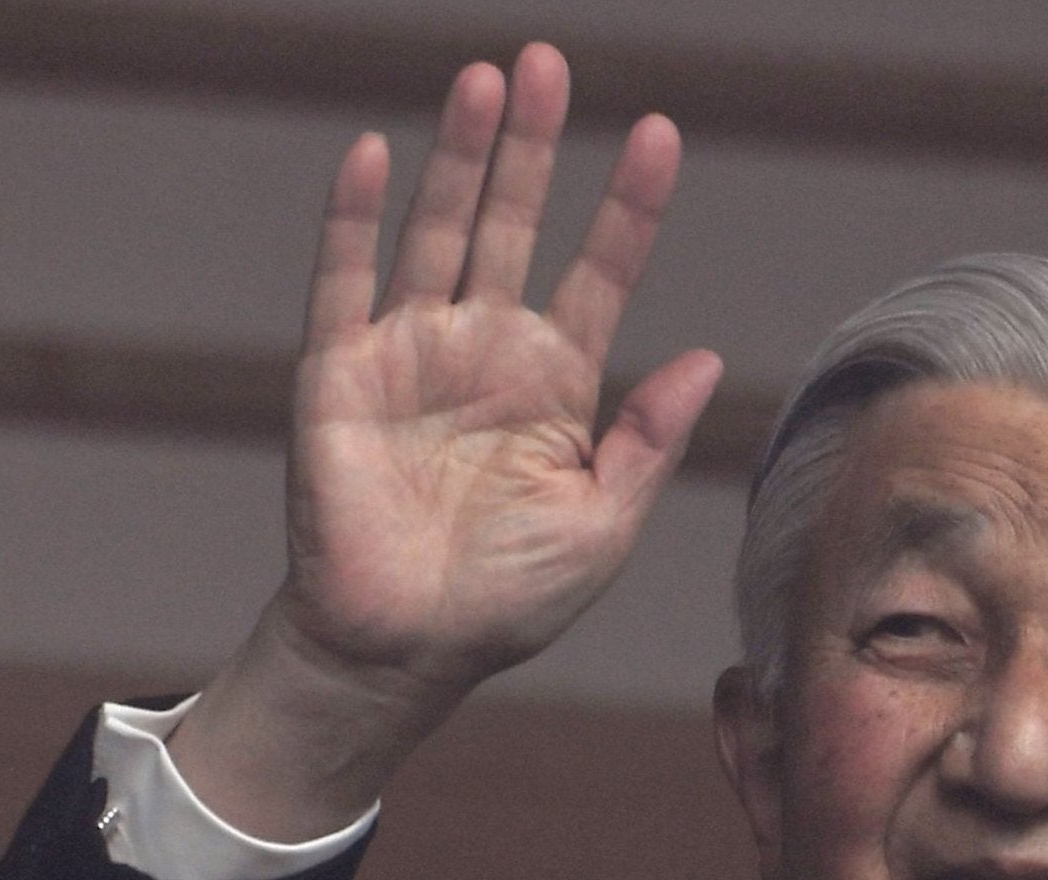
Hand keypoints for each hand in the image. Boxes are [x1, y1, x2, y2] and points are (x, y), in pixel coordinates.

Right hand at [283, 46, 719, 695]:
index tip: (658, 134)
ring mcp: (411, 354)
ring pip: (438, 234)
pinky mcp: (339, 373)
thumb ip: (648, 439)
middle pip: (513, 225)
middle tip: (548, 63)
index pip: (601, 274)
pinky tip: (379, 155)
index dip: (627, 207)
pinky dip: (357, 219)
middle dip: (531, 148)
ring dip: (459, 158)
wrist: (407, 648)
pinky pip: (345, 281)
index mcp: (556, 383)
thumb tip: (708, 358)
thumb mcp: (603, 523)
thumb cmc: (510, 596)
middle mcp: (485, 352)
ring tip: (486, 80)